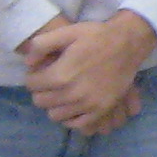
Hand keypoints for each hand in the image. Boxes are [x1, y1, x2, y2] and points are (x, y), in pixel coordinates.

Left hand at [22, 12, 153, 134]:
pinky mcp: (101, 110)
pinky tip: (73, 105)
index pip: (32, 85)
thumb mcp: (67, 32)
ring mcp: (88, 104)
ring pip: (55, 115)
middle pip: (41, 101)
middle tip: (50, 82)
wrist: (128, 43)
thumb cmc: (96, 36)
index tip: (40, 72)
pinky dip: (71, 117)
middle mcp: (72, 93)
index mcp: (61, 74)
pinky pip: (77, 124)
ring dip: (54, 105)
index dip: (33, 76)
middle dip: (41, 91)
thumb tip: (28, 63)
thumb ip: (41, 45)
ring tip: (61, 93)